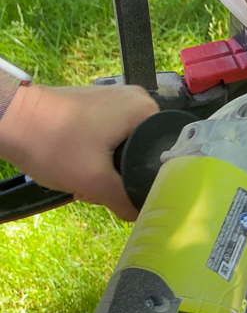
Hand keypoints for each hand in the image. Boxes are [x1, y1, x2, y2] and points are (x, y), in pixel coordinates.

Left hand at [0, 85, 158, 220]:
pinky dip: (99, 154)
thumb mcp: (94, 181)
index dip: (148, 178)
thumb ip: (126, 201)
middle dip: (123, 174)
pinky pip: (113, 136)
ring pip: (127, 145)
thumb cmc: (53, 143)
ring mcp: (118, 98)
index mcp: (147, 110)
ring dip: (109, 167)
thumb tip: (142, 214)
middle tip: (98, 184)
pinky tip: (81, 162)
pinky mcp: (99, 103)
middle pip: (145, 149)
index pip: (165, 152)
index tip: (124, 190)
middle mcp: (138, 99)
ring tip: (86, 175)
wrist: (8, 118)